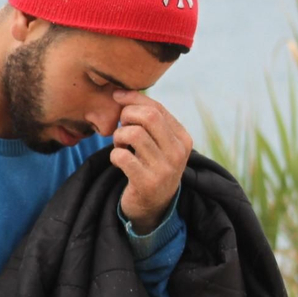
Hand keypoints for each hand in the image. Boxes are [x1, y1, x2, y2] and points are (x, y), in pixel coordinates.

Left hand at [110, 90, 192, 233]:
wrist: (152, 206)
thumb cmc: (150, 165)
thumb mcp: (157, 142)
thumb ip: (147, 119)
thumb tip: (120, 91)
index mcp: (183, 138)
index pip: (157, 108)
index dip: (133, 99)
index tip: (116, 96)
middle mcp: (179, 153)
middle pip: (147, 117)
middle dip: (126, 116)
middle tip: (121, 127)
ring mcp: (165, 169)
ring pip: (133, 134)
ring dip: (119, 137)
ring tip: (120, 146)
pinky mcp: (147, 183)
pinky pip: (121, 156)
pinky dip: (114, 155)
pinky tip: (118, 161)